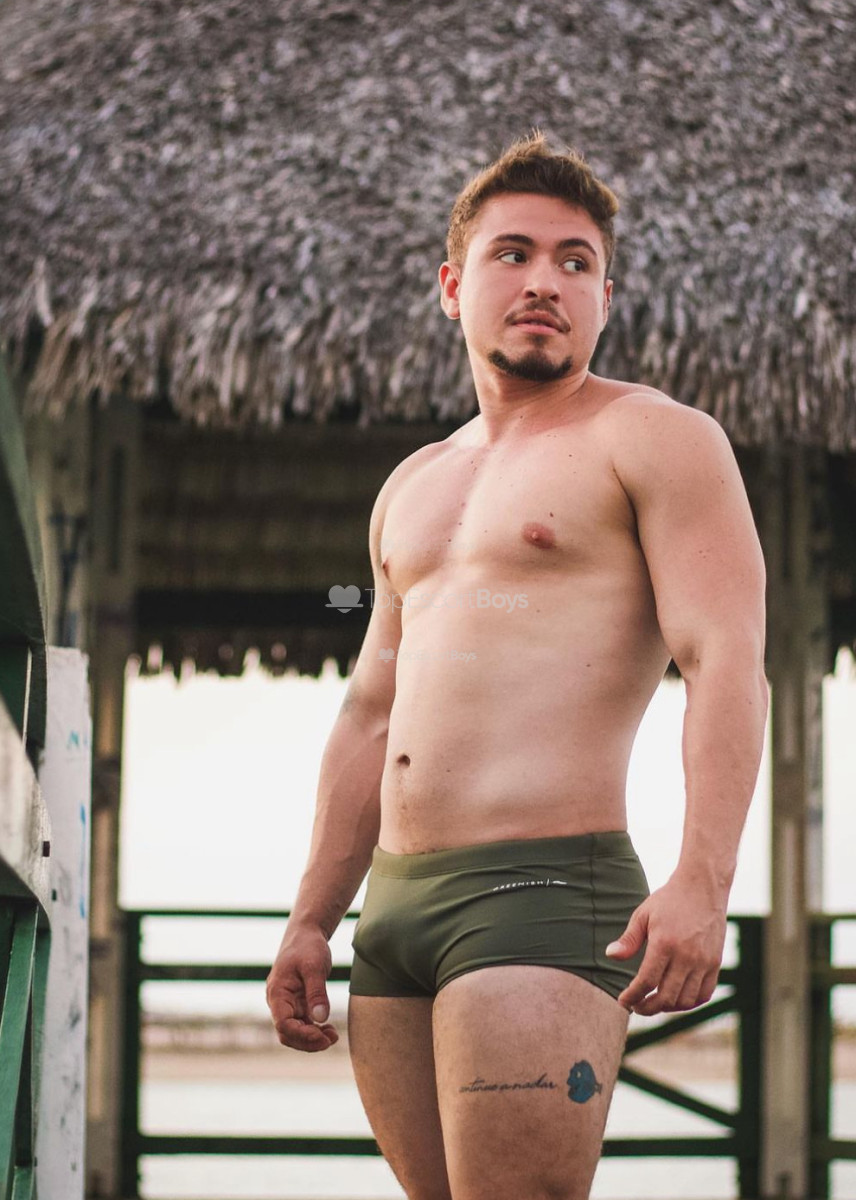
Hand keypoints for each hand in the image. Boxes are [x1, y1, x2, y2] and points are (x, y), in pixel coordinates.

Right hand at [266, 923, 339, 1051]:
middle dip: (308, 1041)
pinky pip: (302, 1024)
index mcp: (277, 993)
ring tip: (333, 1036)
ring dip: (312, 1038)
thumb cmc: (308, 946)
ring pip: (295, 1031)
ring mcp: (287, 1004)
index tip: (321, 1036)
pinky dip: (314, 1030)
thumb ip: (317, 992)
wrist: (306, 933)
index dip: (301, 1035)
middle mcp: (278, 1002)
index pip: (283, 1024)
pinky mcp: (297, 1003)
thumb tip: (321, 1019)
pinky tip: (329, 1029)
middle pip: (287, 1033)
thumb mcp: (314, 966)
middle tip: (331, 1040)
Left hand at [605, 877, 725, 1014]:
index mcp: (664, 943)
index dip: (632, 996)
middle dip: (647, 1008)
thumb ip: (629, 939)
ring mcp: (704, 961)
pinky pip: (704, 994)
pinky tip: (676, 998)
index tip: (623, 1001)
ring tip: (654, 1002)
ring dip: (667, 1008)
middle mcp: (686, 956)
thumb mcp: (643, 914)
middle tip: (636, 1006)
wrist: (703, 887)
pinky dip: (689, 1003)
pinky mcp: (715, 963)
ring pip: (685, 1001)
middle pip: (666, 997)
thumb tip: (611, 956)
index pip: (646, 982)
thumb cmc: (669, 900)